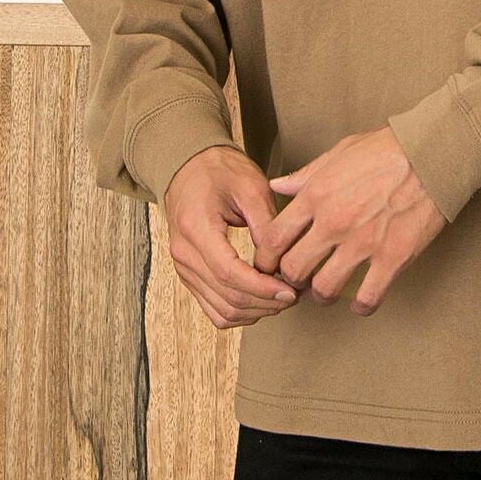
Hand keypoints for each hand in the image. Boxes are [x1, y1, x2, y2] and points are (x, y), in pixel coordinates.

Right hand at [163, 145, 301, 328]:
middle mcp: (184, 253)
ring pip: (222, 310)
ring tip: (284, 298)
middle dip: (266, 302)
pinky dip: (241, 312)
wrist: (190, 167)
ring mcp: (184, 268)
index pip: (229, 273)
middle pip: (227, 297)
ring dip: (256, 311)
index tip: (290, 289)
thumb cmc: (219, 171)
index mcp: (196, 228)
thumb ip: (266, 224)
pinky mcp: (190, 275)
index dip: (263, 288)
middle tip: (296, 294)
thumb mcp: (250, 186)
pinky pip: (214, 308)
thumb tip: (282, 260)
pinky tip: (264, 301)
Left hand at [258, 125, 447, 315]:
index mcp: (317, 194)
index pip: (274, 238)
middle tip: (299, 280)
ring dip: (321, 295)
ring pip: (324, 289)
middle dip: (291, 279)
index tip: (272, 262)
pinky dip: (362, 306)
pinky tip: (362, 302)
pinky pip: (368, 297)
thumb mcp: (340, 152)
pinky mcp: (392, 257)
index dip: (267, 257)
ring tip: (326, 291)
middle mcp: (334, 222)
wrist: (434, 154)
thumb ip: (306, 174)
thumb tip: (278, 186)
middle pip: (293, 269)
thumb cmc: (388, 148)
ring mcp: (363, 242)